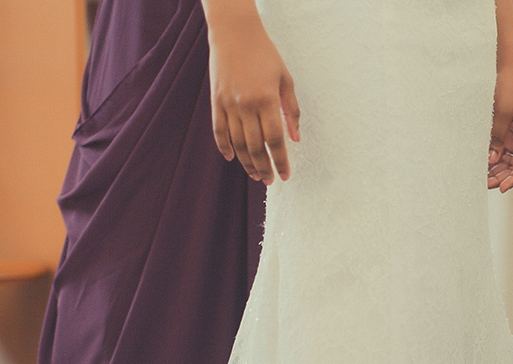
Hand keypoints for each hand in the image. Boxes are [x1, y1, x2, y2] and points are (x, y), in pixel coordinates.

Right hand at [207, 10, 300, 183]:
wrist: (234, 33)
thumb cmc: (265, 55)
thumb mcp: (286, 80)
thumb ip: (292, 111)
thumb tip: (296, 139)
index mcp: (266, 100)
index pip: (275, 140)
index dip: (280, 161)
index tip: (285, 176)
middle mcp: (246, 105)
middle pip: (255, 146)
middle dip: (264, 168)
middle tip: (270, 181)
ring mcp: (228, 104)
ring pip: (237, 143)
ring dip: (247, 162)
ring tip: (256, 175)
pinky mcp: (216, 101)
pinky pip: (219, 130)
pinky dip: (224, 146)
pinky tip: (232, 158)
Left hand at [488, 66, 512, 191]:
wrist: (505, 70)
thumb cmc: (508, 88)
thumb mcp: (502, 112)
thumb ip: (497, 136)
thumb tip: (492, 159)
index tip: (502, 188)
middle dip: (501, 177)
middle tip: (485, 185)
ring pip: (506, 161)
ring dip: (495, 170)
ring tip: (480, 178)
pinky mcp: (503, 133)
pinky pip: (498, 151)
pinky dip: (490, 160)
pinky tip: (480, 165)